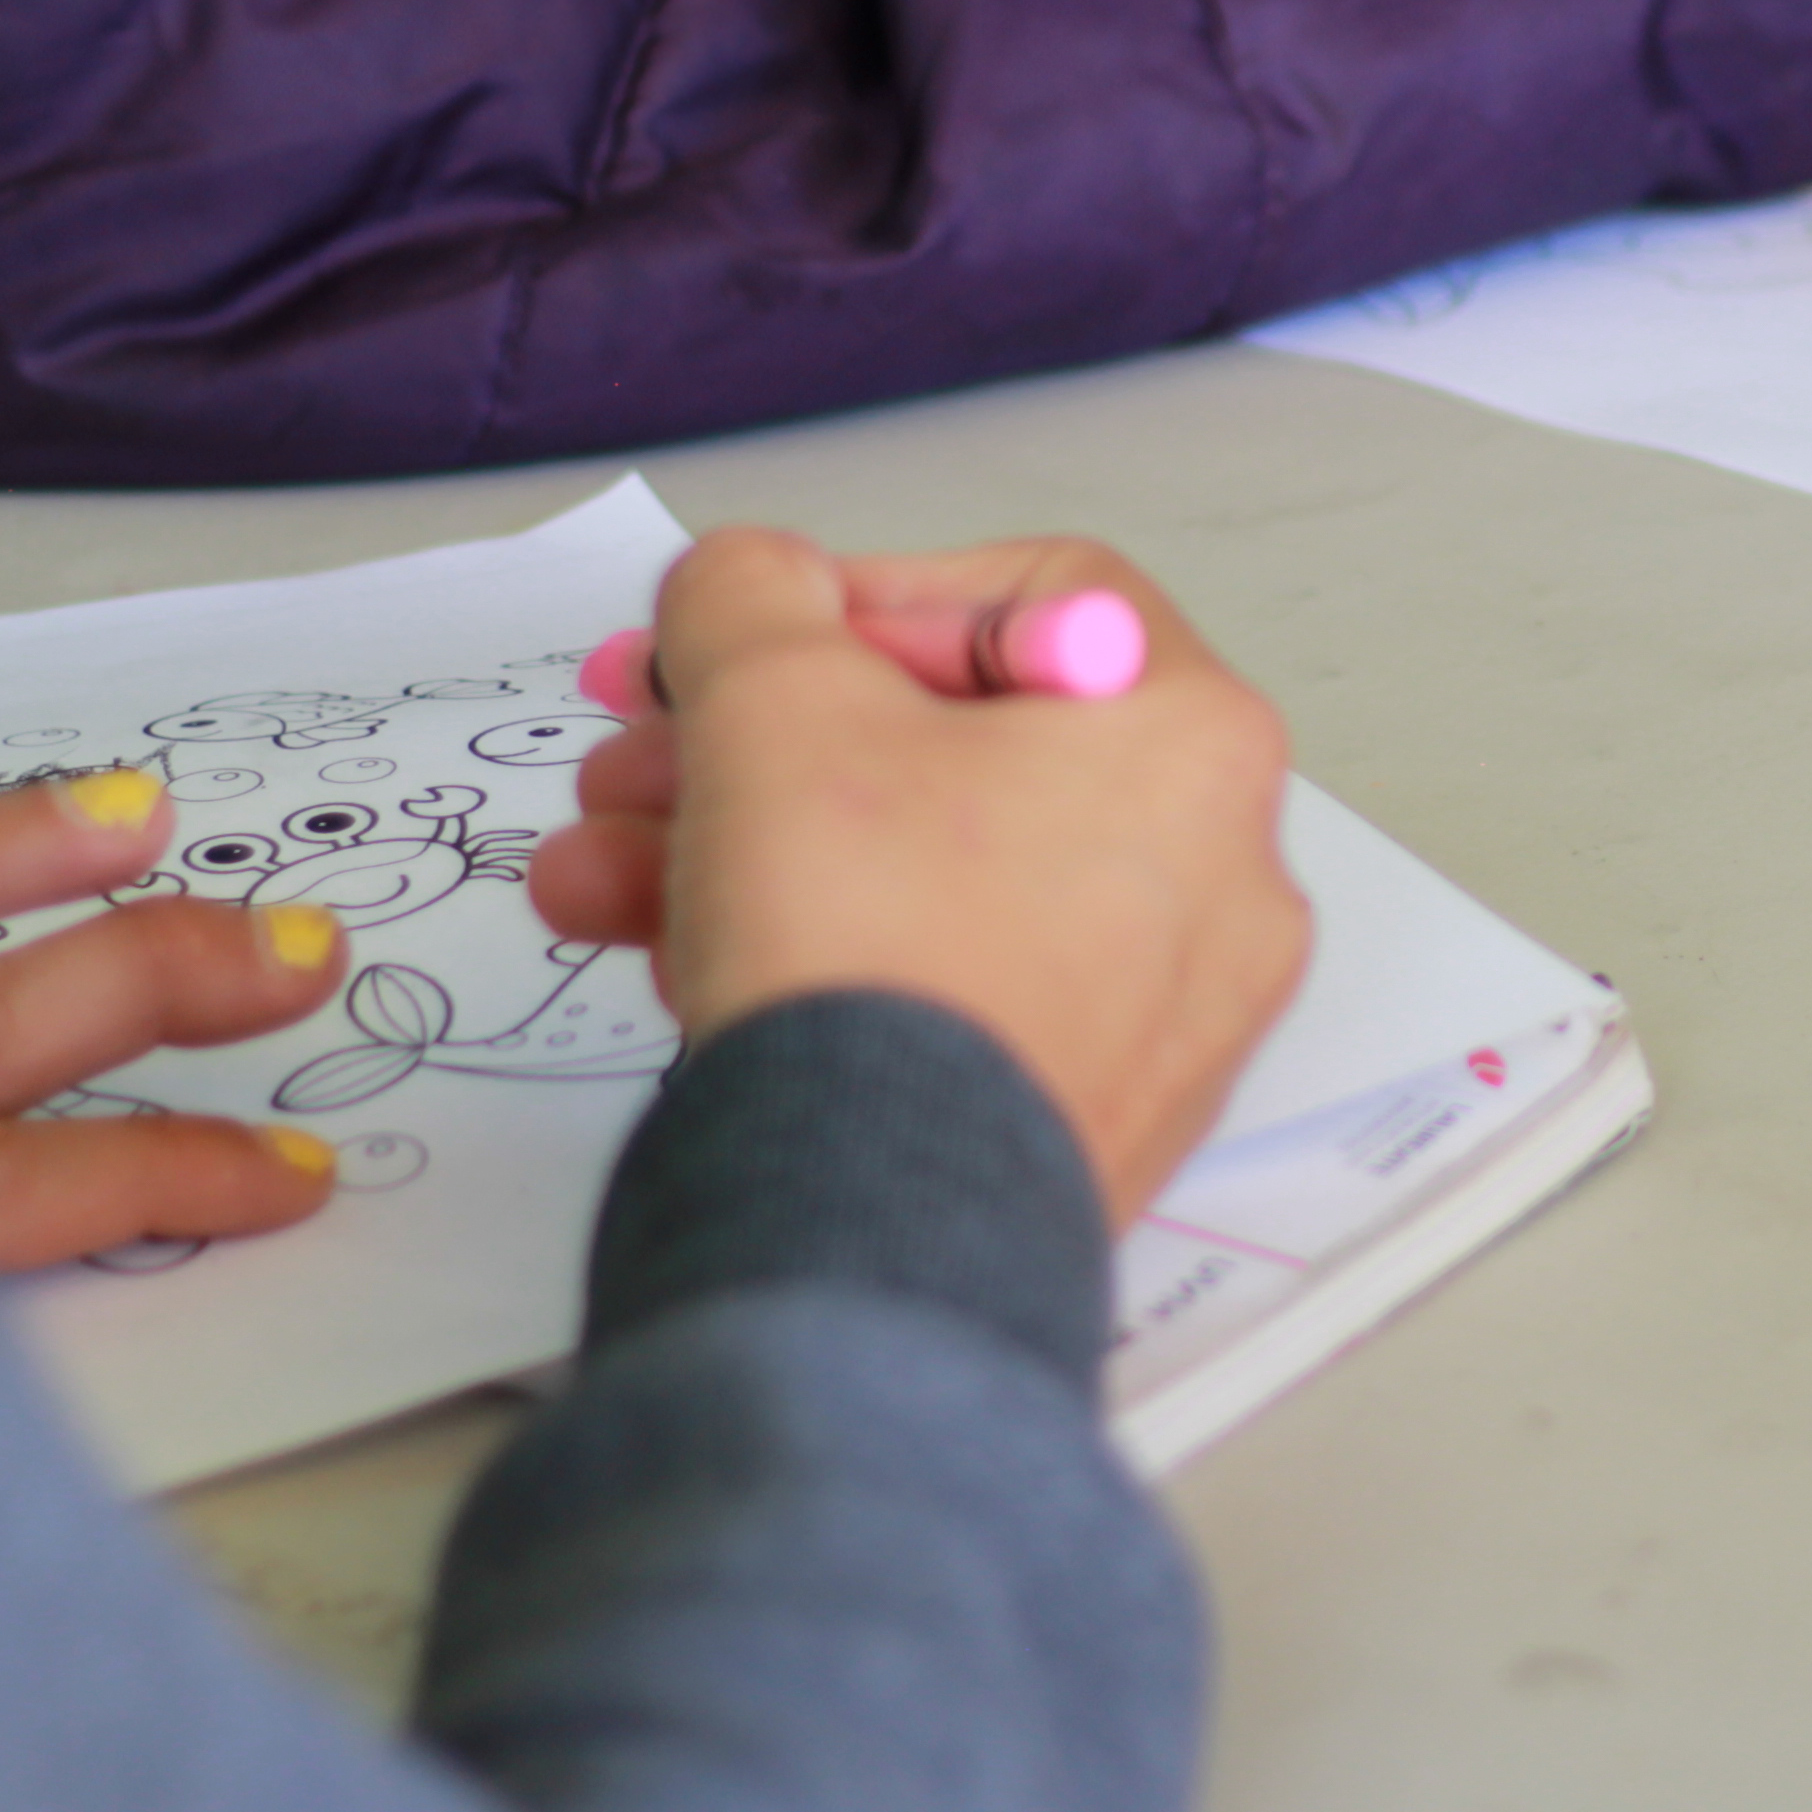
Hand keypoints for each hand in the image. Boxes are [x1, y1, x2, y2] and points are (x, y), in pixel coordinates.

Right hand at [529, 530, 1310, 1224]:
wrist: (872, 1226)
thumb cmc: (868, 942)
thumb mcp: (771, 693)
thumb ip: (751, 596)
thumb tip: (750, 584)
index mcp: (1198, 742)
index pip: (1036, 602)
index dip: (864, 598)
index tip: (743, 642)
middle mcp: (1218, 876)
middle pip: (961, 753)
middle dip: (762, 747)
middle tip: (636, 760)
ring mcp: (1163, 1017)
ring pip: (932, 881)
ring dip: (750, 853)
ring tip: (594, 880)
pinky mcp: (1087, 1123)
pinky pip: (950, 994)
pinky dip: (826, 962)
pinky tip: (679, 971)